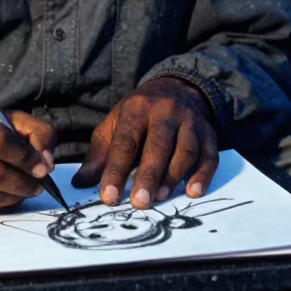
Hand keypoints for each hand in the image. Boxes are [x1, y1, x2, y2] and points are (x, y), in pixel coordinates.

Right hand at [0, 104, 56, 213]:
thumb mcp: (12, 119)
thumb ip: (38, 132)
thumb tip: (46, 163)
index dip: (24, 157)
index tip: (42, 168)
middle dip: (23, 182)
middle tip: (38, 184)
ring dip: (14, 196)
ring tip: (26, 190)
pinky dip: (0, 204)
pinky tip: (7, 194)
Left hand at [72, 77, 218, 209]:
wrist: (177, 88)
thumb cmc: (139, 115)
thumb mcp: (115, 124)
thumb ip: (99, 154)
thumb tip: (80, 183)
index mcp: (137, 109)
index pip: (125, 142)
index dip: (115, 170)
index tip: (109, 196)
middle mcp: (165, 112)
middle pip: (158, 145)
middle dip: (148, 175)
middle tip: (139, 203)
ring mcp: (190, 122)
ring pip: (185, 149)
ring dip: (173, 175)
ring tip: (161, 197)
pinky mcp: (209, 133)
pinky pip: (209, 155)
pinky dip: (202, 175)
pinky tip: (193, 192)